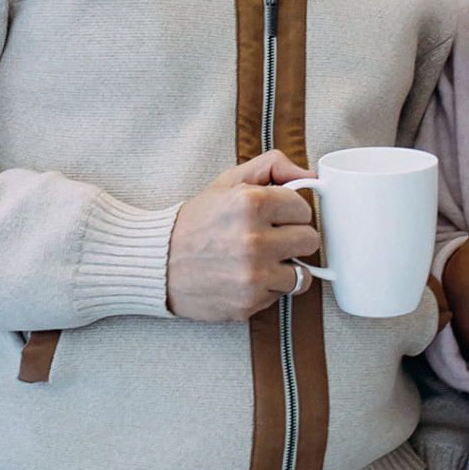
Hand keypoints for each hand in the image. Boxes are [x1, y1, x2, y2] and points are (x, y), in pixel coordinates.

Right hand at [166, 150, 320, 320]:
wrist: (157, 263)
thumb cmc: (195, 222)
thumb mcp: (228, 181)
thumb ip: (272, 167)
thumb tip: (311, 176)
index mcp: (250, 202)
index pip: (303, 209)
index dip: (289, 212)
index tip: (275, 216)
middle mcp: (253, 240)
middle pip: (310, 240)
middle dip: (292, 238)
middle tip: (270, 237)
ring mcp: (252, 275)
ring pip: (302, 274)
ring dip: (285, 267)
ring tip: (261, 260)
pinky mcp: (249, 302)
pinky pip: (280, 295)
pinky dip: (268, 288)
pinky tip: (246, 277)